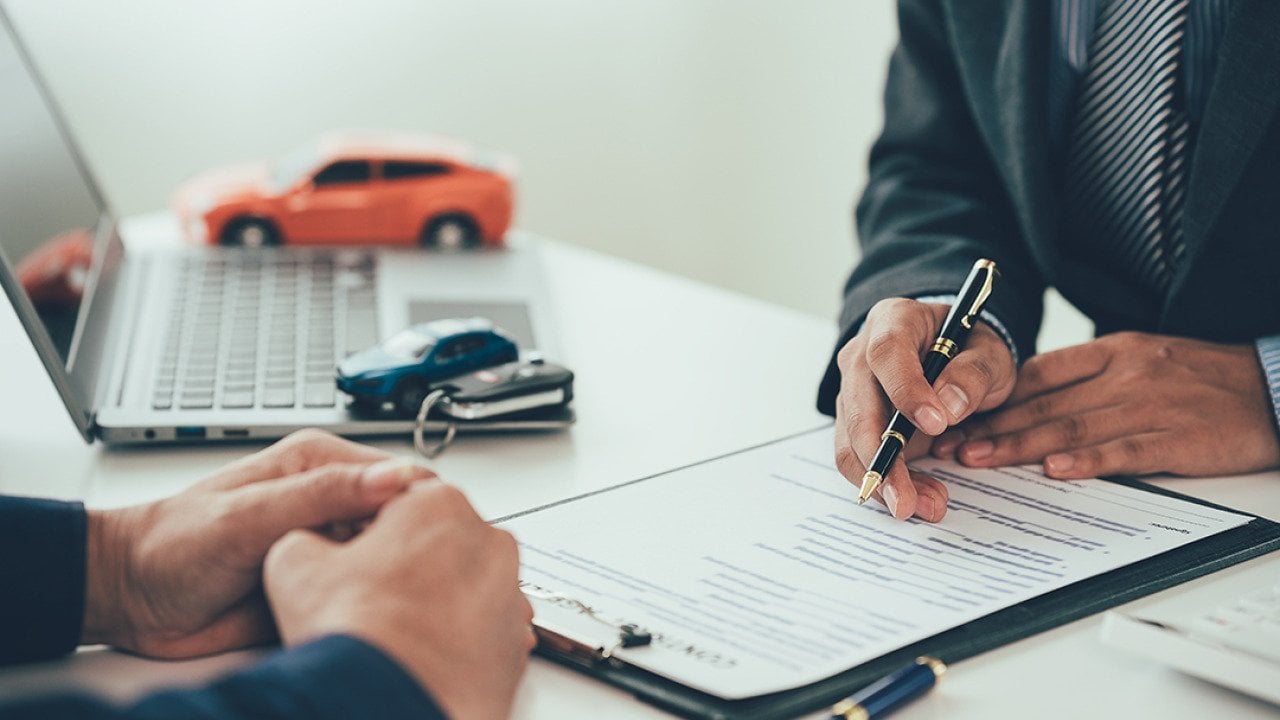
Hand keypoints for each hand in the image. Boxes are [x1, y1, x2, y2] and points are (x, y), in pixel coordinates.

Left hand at [83, 429, 434, 657]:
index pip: (398, 476)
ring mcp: (326, 543)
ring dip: (387, 579)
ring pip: (385, 561)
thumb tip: (391, 476)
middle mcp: (329, 500)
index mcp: (320, 464)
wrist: (132, 598)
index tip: (423, 537)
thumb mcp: (249, 513)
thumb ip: (321, 494)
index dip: (418, 506)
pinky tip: (358, 612)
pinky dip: (364, 605)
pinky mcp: (318, 583)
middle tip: (399, 575)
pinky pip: (359, 595)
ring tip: (374, 596)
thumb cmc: (172, 543)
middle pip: (400, 520)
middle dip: (407, 548)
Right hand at [264, 481, 533, 719]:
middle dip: (408, 564)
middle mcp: (489, 540)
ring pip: (465, 586)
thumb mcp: (294, 563)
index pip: (400, 500)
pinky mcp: (516, 640)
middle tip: (369, 598)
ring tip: (394, 630)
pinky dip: (457, 640)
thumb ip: (308, 535)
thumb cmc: (357, 633)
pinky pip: (482, 630)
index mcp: (439, 502)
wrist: (395, 704)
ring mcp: (510, 592)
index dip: (367, 531)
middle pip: (438, 542)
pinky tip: (422, 653)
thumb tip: (310, 542)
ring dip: (436, 601)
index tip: (349, 557)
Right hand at [834, 298, 1016, 520]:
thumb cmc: (969, 349)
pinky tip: (919, 499)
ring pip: (852, 442)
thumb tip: (949, 408)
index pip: (887, 353)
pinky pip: (861, 458)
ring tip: (927, 505)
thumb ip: (974, 373)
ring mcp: (853, 392)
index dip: (905, 389)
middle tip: (909, 498)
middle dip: (883, 458)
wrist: (954, 357)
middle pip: (858, 408)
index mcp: (892, 322)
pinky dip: (889, 484)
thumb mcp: (989, 352)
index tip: (936, 424)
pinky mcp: (857, 425)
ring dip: (885, 480)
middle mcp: (861, 356)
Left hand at [932, 332, 1279, 477]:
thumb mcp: (1139, 358)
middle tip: (949, 446)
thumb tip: (1026, 400)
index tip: (955, 415)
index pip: (1038, 372)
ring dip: (1020, 445)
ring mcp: (1149, 406)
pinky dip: (1088, 461)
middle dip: (991, 426)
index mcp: (1111, 352)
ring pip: (1072, 426)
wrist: (1274, 386)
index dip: (992, 396)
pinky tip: (1054, 470)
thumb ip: (1085, 377)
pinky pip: (1125, 451)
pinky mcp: (1177, 439)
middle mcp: (1124, 375)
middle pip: (1045, 402)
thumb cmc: (1200, 376)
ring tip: (981, 459)